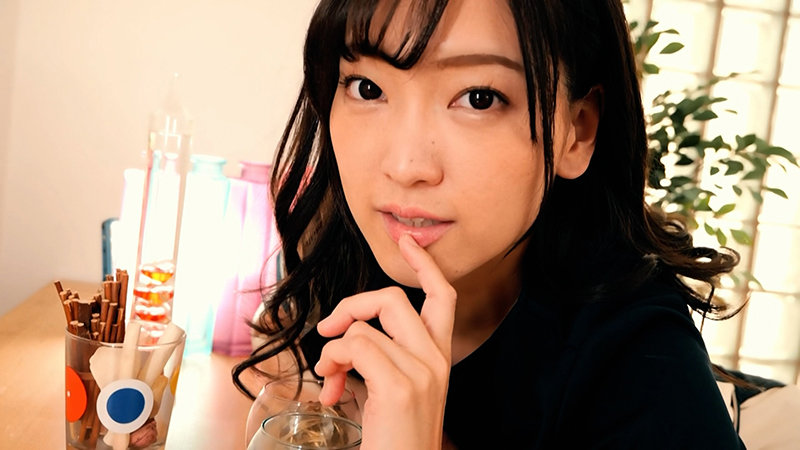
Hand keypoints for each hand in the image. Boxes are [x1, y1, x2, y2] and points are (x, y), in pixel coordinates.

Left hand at [315, 234, 456, 449]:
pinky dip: (332, 361)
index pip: (442, 297)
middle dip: (352, 304)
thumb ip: (383, 356)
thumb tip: (347, 335)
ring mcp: (421, 372)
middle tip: (329, 328)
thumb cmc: (396, 440)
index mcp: (439, 359)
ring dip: (332, 349)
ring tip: (328, 377)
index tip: (408, 242)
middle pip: (394, 299)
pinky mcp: (399, 386)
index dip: (425, 265)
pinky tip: (331, 388)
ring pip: (364, 326)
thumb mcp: (397, 392)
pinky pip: (353, 346)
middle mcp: (436, 361)